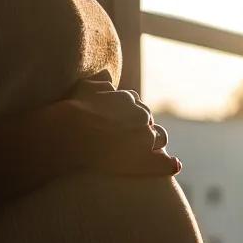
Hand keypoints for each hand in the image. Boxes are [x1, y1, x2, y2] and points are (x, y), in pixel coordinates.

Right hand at [62, 77, 180, 179]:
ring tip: (141, 153)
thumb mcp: (85, 90)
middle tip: (126, 141)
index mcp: (128, 100)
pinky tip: (173, 165)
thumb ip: (99, 83)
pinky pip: (164, 163)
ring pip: (159, 139)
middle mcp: (140, 116)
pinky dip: (169, 164)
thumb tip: (108, 78)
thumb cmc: (71, 114)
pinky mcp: (143, 160)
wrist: (68, 137)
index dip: (131, 117)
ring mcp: (144, 138)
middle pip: (149, 123)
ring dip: (153, 144)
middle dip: (141, 129)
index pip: (138, 108)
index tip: (122, 125)